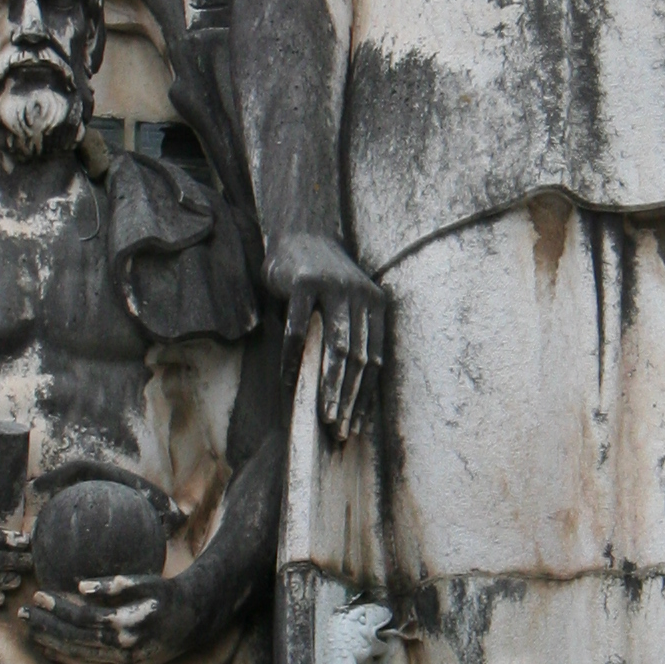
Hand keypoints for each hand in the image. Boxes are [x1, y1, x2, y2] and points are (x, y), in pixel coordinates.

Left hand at [23, 571, 200, 663]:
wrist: (192, 621)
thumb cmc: (166, 595)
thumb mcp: (146, 581)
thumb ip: (115, 583)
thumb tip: (82, 586)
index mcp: (127, 623)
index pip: (82, 618)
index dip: (58, 607)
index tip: (38, 594)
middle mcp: (123, 648)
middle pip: (75, 638)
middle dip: (45, 625)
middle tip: (22, 612)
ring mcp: (123, 663)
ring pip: (78, 655)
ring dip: (50, 642)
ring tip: (29, 628)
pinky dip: (65, 658)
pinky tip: (47, 648)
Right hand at [269, 231, 386, 440]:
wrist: (301, 234)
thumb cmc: (323, 282)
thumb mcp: (346, 306)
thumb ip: (350, 338)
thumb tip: (347, 392)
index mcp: (376, 304)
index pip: (375, 359)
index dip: (367, 395)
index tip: (357, 425)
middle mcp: (360, 295)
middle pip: (357, 358)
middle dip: (349, 399)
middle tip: (340, 429)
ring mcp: (333, 287)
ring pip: (334, 347)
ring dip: (329, 385)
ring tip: (323, 414)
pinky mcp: (304, 283)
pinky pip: (298, 329)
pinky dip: (293, 358)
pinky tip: (288, 380)